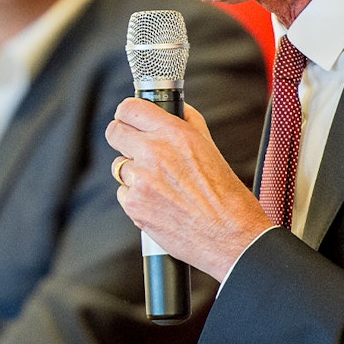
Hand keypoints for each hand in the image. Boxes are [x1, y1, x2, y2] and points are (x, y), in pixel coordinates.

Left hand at [106, 98, 273, 280]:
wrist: (230, 235)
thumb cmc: (226, 195)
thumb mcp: (209, 146)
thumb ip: (187, 122)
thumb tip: (171, 110)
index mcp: (174, 133)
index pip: (130, 108)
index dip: (127, 113)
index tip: (129, 119)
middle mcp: (155, 152)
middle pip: (114, 132)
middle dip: (122, 138)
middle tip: (133, 147)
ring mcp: (141, 180)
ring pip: (118, 166)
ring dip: (132, 172)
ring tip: (158, 183)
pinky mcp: (134, 205)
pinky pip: (123, 193)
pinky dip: (136, 197)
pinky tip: (158, 202)